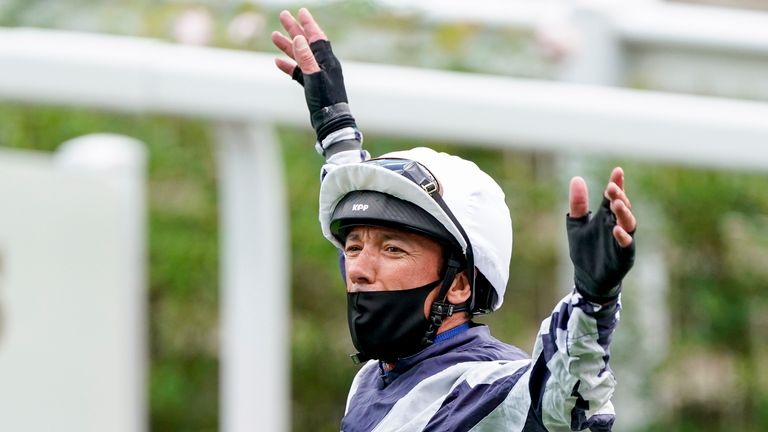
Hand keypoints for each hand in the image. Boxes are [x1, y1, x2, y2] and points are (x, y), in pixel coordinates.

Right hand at [272, 8, 355, 141]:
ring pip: (300, 56)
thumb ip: (306, 58)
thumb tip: (300, 39)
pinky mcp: (312, 85)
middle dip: (295, 29)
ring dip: (288, 46)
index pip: (316, 37)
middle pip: (306, 43)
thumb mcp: (314, 77)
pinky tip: (278, 62)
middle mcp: (323, 65)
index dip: (308, 24)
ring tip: (274, 36)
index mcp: (327, 60)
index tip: (300, 11)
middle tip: (283, 16)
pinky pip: (298, 72)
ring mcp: (317, 75)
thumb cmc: (325, 99)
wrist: (330, 120)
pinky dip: (289, 66)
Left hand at [567, 167, 635, 300]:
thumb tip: (576, 178)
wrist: (587, 278)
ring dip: (624, 213)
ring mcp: (621, 240)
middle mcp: (616, 225)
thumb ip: (578, 204)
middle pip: (622, 207)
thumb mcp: (576, 224)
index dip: (616, 184)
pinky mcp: (623, 256)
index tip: (618, 171)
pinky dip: (623, 237)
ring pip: (628, 223)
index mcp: (606, 216)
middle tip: (612, 187)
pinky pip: (626, 245)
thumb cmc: (585, 250)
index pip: (612, 197)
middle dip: (619, 196)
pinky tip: (615, 229)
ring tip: (617, 203)